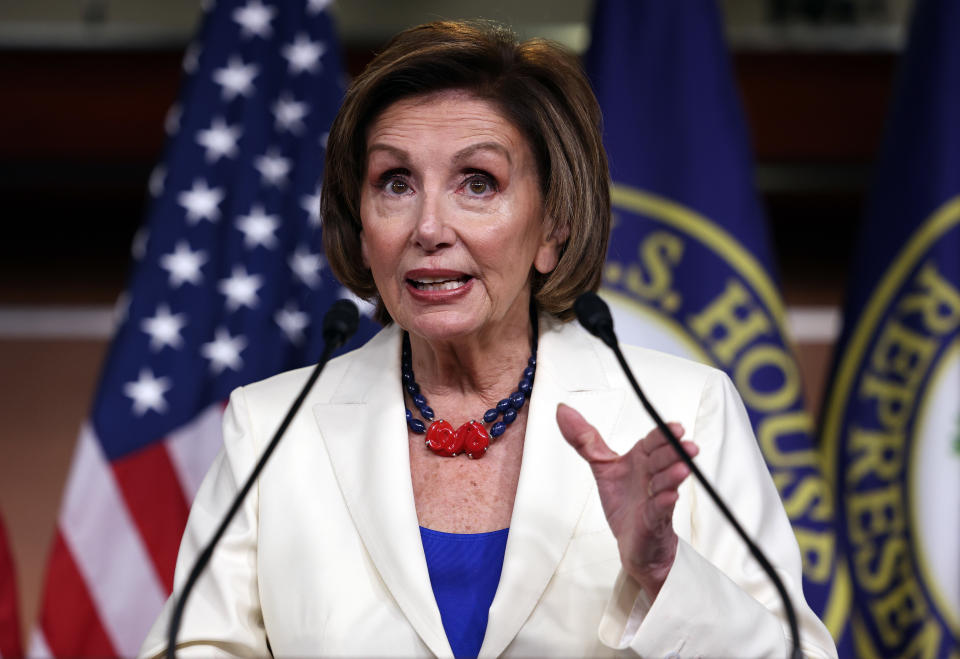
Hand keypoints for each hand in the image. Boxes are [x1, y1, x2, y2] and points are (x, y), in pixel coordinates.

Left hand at [555, 403, 698, 597]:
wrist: (632, 542)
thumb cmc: (624, 502)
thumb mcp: (601, 466)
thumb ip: (584, 439)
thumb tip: (563, 411)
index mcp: (642, 459)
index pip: (654, 441)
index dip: (664, 434)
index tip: (675, 428)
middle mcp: (652, 475)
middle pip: (664, 459)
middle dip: (675, 452)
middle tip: (684, 446)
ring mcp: (655, 498)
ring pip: (666, 483)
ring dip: (674, 476)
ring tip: (681, 469)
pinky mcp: (653, 521)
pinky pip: (659, 511)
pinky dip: (663, 504)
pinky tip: (668, 497)